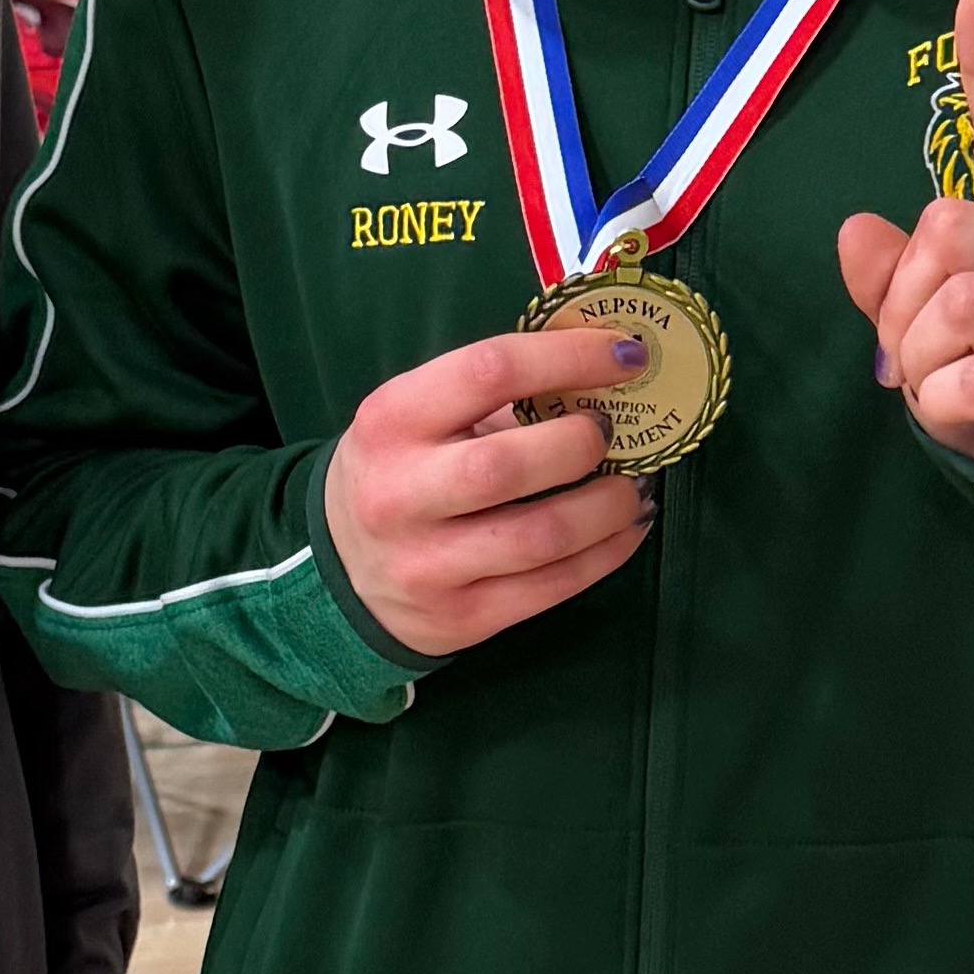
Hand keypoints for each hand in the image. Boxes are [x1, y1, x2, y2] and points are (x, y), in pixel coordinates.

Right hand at [321, 324, 654, 656]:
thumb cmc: (401, 468)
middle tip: (613, 432)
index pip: (488, 371)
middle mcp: (401, 493)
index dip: (569, 357)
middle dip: (581, 444)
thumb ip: (498, 396)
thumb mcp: (419, 417)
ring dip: (607, 507)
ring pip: (541, 536)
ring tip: (632, 485)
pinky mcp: (461, 618)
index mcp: (392, 420)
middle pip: (508, 466)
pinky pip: (552, 587)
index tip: (625, 356)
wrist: (341, 567)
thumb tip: (604, 373)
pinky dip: (605, 553)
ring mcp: (428, 565)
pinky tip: (625, 528)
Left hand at [835, 0, 973, 484]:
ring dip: (915, 357)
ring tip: (938, 385)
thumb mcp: (934, 325)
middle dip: (900, 298)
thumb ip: (891, 277)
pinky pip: (970, 375)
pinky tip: (963, 416)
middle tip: (912, 351)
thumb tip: (855, 230)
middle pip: (946, 230)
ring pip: (954, 301)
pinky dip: (939, 404)